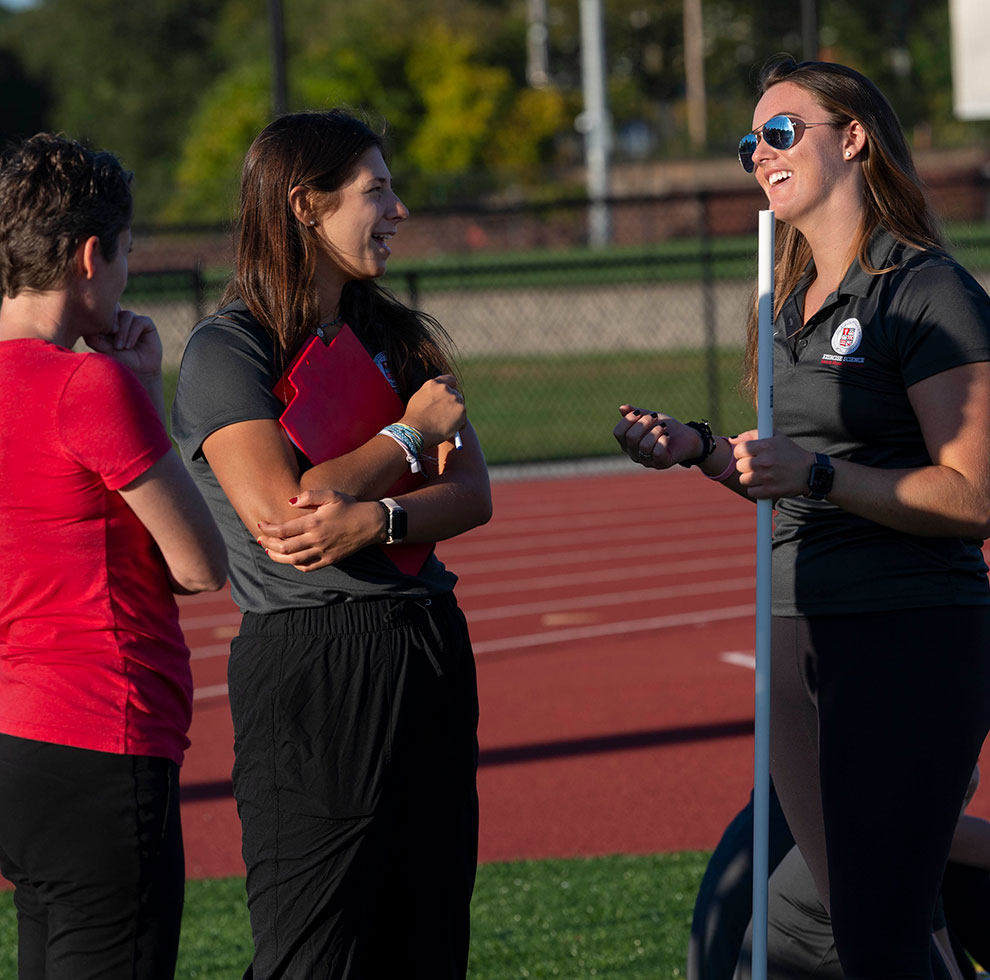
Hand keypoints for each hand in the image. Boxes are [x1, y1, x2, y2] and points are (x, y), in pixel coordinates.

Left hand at [84, 306, 162, 377]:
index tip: (98, 335)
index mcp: (108, 322)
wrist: (141, 372)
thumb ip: (94, 339)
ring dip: (122, 332)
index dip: (100, 319)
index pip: (103, 311)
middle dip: (111, 323)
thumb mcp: (104, 350)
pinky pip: (139, 321)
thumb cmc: (120, 362)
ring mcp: (133, 320)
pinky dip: (132, 333)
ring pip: (126, 315)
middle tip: (110, 340)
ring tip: (120, 348)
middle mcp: (121, 319)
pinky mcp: (146, 323)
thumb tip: (85, 328)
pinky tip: (129, 346)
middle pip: (114, 309)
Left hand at [256, 490, 383, 570]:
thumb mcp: (331, 495)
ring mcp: (323, 552)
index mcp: (314, 522)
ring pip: (293, 560)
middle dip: (268, 543)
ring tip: (268, 550)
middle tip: (260, 538)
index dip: (268, 529)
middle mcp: (317, 539)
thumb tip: (289, 501)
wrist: (371, 523)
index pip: (283, 530)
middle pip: (284, 547)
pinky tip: (289, 559)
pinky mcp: (330, 560)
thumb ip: (309, 496)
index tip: (261, 524)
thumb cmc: (349, 506)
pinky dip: (295, 564)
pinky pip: (307, 567)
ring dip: (277, 557)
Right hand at [401, 374, 465, 447]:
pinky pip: (463, 417)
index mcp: (433, 384)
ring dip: (456, 414)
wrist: (416, 431)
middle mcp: (445, 388)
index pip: (449, 380)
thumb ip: (431, 394)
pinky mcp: (461, 410)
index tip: (450, 395)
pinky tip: (451, 429)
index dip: (451, 387)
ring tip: (446, 424)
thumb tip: (438, 397)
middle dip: (453, 404)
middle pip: (456, 394)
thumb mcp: (419, 398)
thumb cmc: (414, 419)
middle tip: (447, 415)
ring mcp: (454, 398)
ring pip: (460, 406)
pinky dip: (459, 423)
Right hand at [613, 404, 704, 468]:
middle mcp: (634, 453)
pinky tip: (667, 435)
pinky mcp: (661, 463)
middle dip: (644, 423)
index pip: (618, 432)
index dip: (627, 420)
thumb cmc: (665, 427)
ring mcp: (647, 461)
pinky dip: (663, 441)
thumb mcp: (649, 417)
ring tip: (663, 427)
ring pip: (643, 446)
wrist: (687, 437)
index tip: (639, 412)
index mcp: (627, 443)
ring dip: (655, 431)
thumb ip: (636, 413)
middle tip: (655, 417)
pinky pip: (657, 453)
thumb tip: (622, 408)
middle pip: (630, 438)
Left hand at [731, 429, 813, 498]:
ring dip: (750, 478)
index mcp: (766, 446)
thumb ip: (752, 435)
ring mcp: (768, 477)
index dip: (742, 453)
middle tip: (757, 466)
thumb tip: (732, 440)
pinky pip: (751, 491)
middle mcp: (766, 461)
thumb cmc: (791, 453)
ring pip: (744, 479)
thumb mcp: (776, 437)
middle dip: (746, 466)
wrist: (810, 471)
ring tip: (762, 475)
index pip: (739, 450)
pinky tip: (764, 484)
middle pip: (740, 466)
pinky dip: (756, 490)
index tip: (749, 455)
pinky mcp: (771, 491)